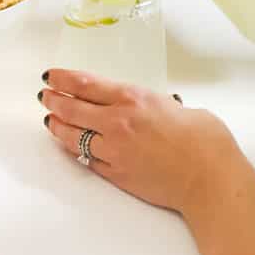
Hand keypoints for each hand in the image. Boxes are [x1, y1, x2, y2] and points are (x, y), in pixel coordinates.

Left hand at [39, 69, 251, 215]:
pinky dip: (75, 150)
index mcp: (132, 99)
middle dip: (53, 101)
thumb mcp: (176, 107)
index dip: (62, 78)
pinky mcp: (115, 174)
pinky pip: (86, 159)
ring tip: (49, 120)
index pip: (84, 84)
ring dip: (57, 126)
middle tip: (44, 96)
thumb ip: (155, 103)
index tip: (51, 75)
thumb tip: (152, 106)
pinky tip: (70, 145)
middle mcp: (117, 123)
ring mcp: (113, 150)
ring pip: (72, 136)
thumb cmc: (205, 140)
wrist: (210, 179)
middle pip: (71, 109)